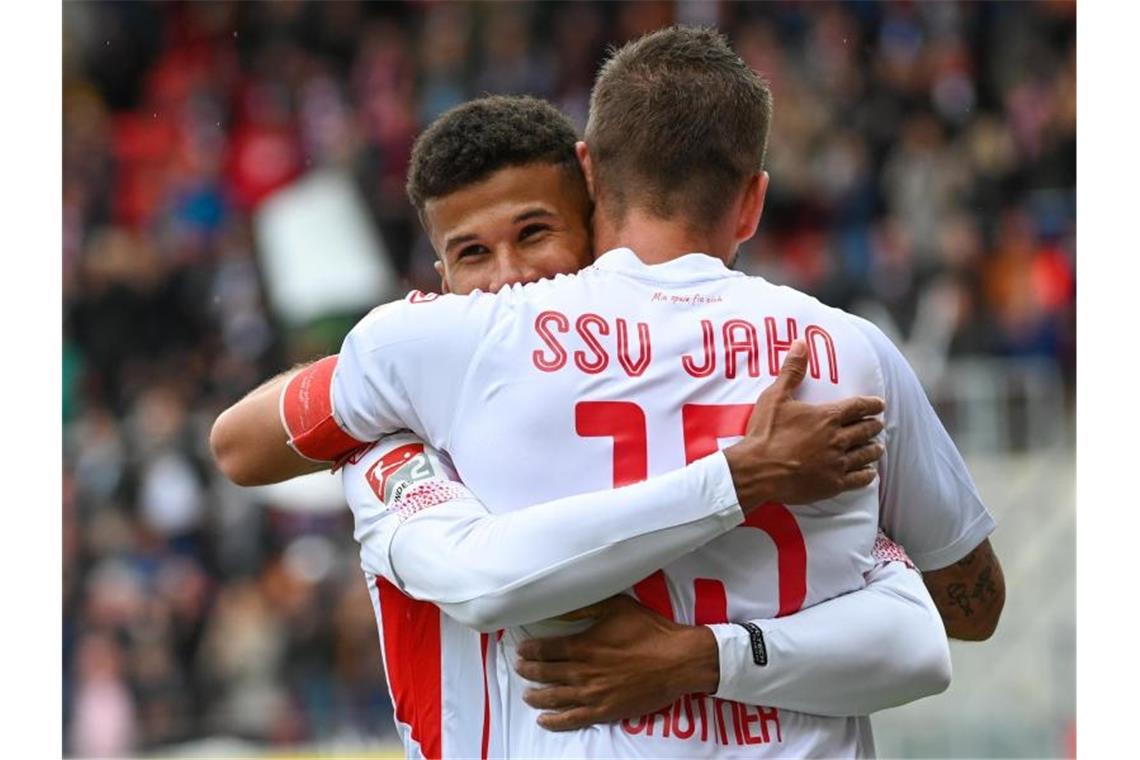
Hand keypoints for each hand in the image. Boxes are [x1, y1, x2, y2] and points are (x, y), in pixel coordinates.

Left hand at [515, 595, 717, 731]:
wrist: (678, 660)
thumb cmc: (650, 631)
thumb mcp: (617, 607)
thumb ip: (586, 607)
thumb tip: (561, 608)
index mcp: (584, 646)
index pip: (546, 649)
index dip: (530, 650)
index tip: (521, 650)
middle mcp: (583, 671)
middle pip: (546, 673)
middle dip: (528, 671)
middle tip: (519, 668)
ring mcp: (593, 694)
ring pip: (554, 697)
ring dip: (537, 696)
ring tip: (527, 694)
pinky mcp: (605, 711)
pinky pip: (573, 719)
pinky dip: (555, 721)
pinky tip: (544, 720)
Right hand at [724, 340, 884, 507]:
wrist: (756, 470)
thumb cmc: (765, 433)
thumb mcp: (775, 397)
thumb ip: (792, 371)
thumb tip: (801, 343)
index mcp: (827, 416)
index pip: (858, 406)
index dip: (872, 403)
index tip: (880, 404)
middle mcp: (837, 439)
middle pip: (865, 429)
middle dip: (874, 425)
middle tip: (877, 424)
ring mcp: (837, 463)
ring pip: (865, 454)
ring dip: (873, 448)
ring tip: (877, 447)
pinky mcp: (833, 484)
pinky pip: (858, 479)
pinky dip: (867, 474)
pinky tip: (870, 473)